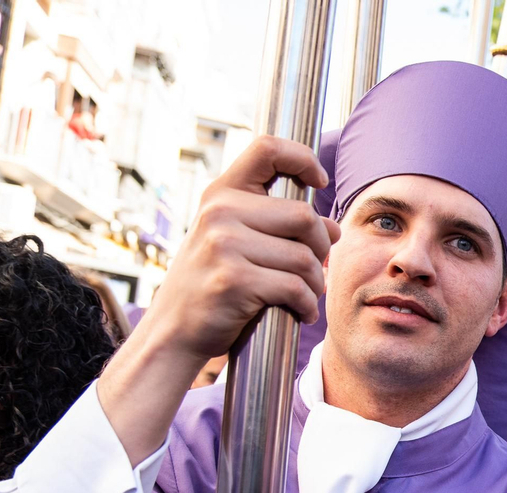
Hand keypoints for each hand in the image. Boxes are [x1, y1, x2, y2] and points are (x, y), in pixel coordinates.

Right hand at [142, 136, 337, 368]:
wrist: (173, 330)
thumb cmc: (212, 284)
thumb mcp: (233, 241)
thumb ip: (277, 226)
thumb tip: (332, 227)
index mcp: (221, 194)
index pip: (267, 149)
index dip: (303, 159)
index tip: (318, 183)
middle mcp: (220, 212)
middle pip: (304, 216)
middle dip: (320, 248)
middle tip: (313, 270)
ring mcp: (223, 245)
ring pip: (305, 257)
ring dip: (315, 283)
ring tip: (306, 295)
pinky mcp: (234, 280)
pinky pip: (296, 288)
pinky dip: (307, 305)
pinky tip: (300, 311)